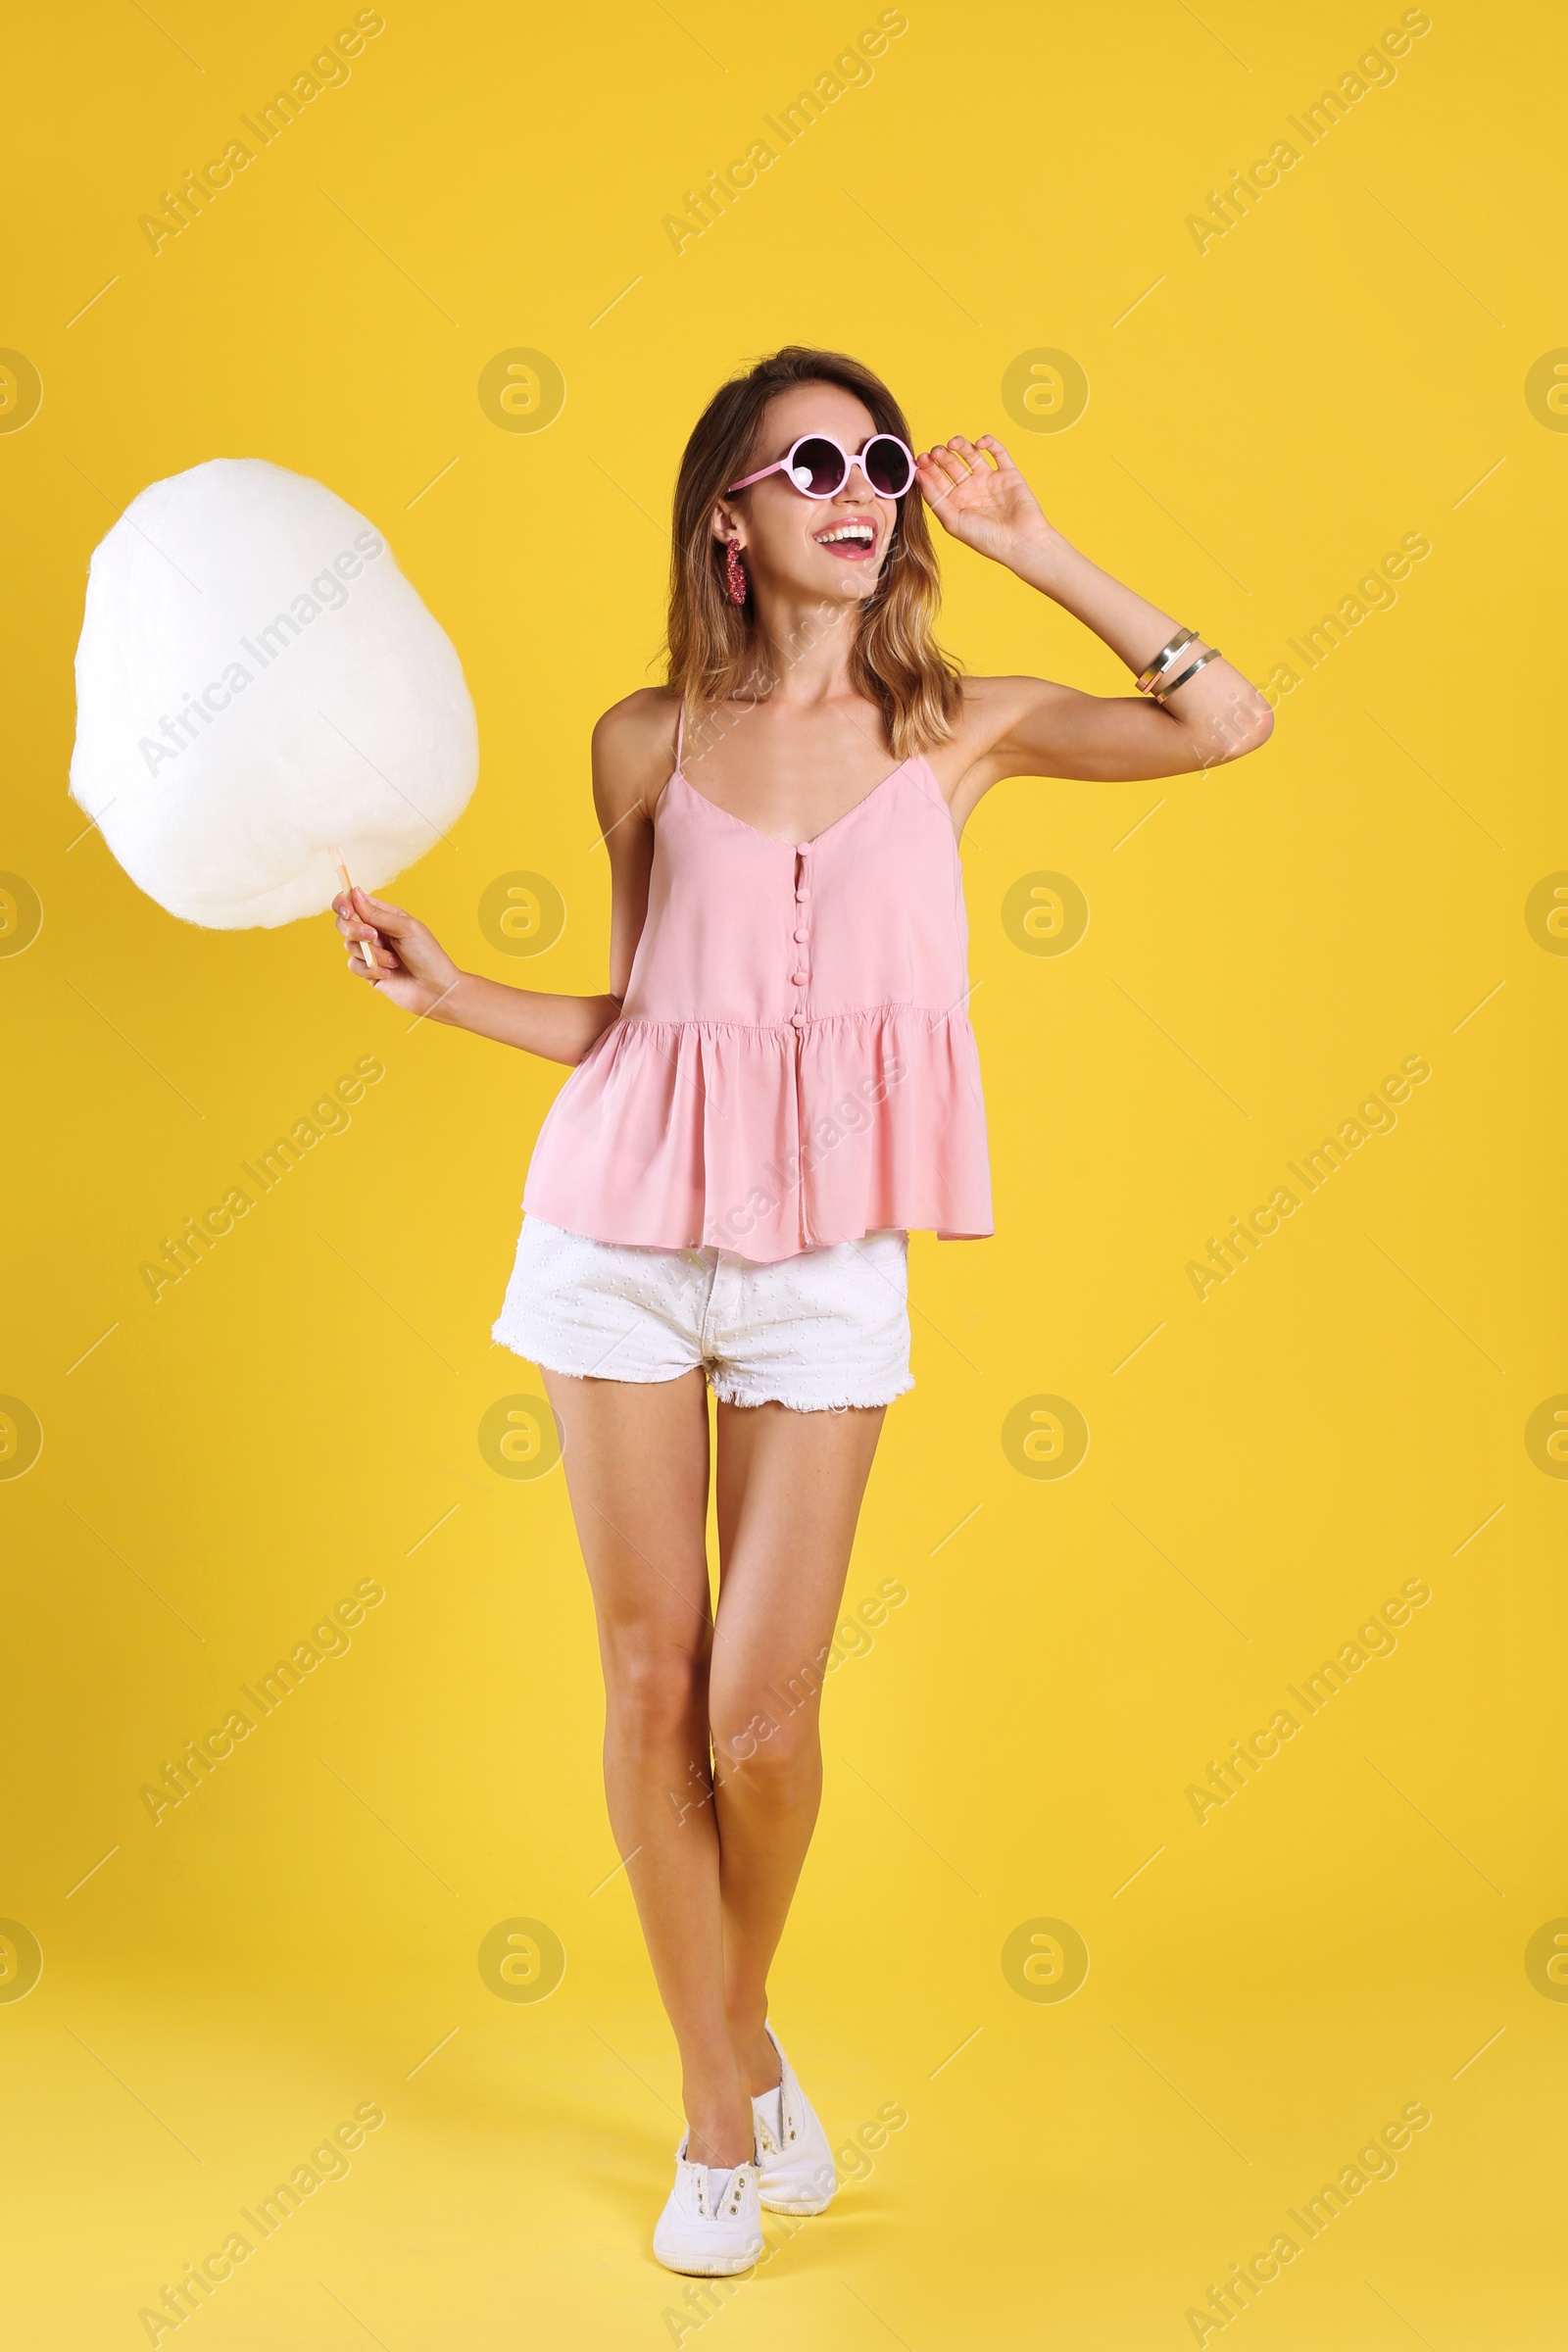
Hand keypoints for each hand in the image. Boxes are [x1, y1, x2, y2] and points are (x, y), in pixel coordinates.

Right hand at [332, 887, 463, 1019]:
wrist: (436, 989)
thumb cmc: (428, 955)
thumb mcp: (406, 928)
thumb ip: (377, 913)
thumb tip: (354, 892)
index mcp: (385, 916)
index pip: (354, 902)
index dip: (344, 903)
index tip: (347, 911)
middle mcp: (375, 932)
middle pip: (344, 922)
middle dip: (354, 929)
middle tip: (373, 936)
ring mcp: (371, 952)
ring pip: (349, 945)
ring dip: (373, 954)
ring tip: (395, 961)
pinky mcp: (368, 972)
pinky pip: (354, 965)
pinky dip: (372, 969)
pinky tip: (390, 974)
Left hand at [914, 434, 1051, 566]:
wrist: (1020, 542)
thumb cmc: (986, 539)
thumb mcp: (953, 521)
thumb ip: (935, 498)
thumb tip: (918, 474)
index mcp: (956, 502)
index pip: (937, 479)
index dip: (928, 468)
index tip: (920, 459)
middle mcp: (971, 489)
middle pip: (951, 464)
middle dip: (941, 456)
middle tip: (936, 451)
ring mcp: (989, 480)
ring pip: (971, 454)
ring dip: (961, 445)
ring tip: (952, 444)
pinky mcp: (1008, 473)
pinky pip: (998, 452)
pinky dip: (989, 443)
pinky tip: (979, 443)